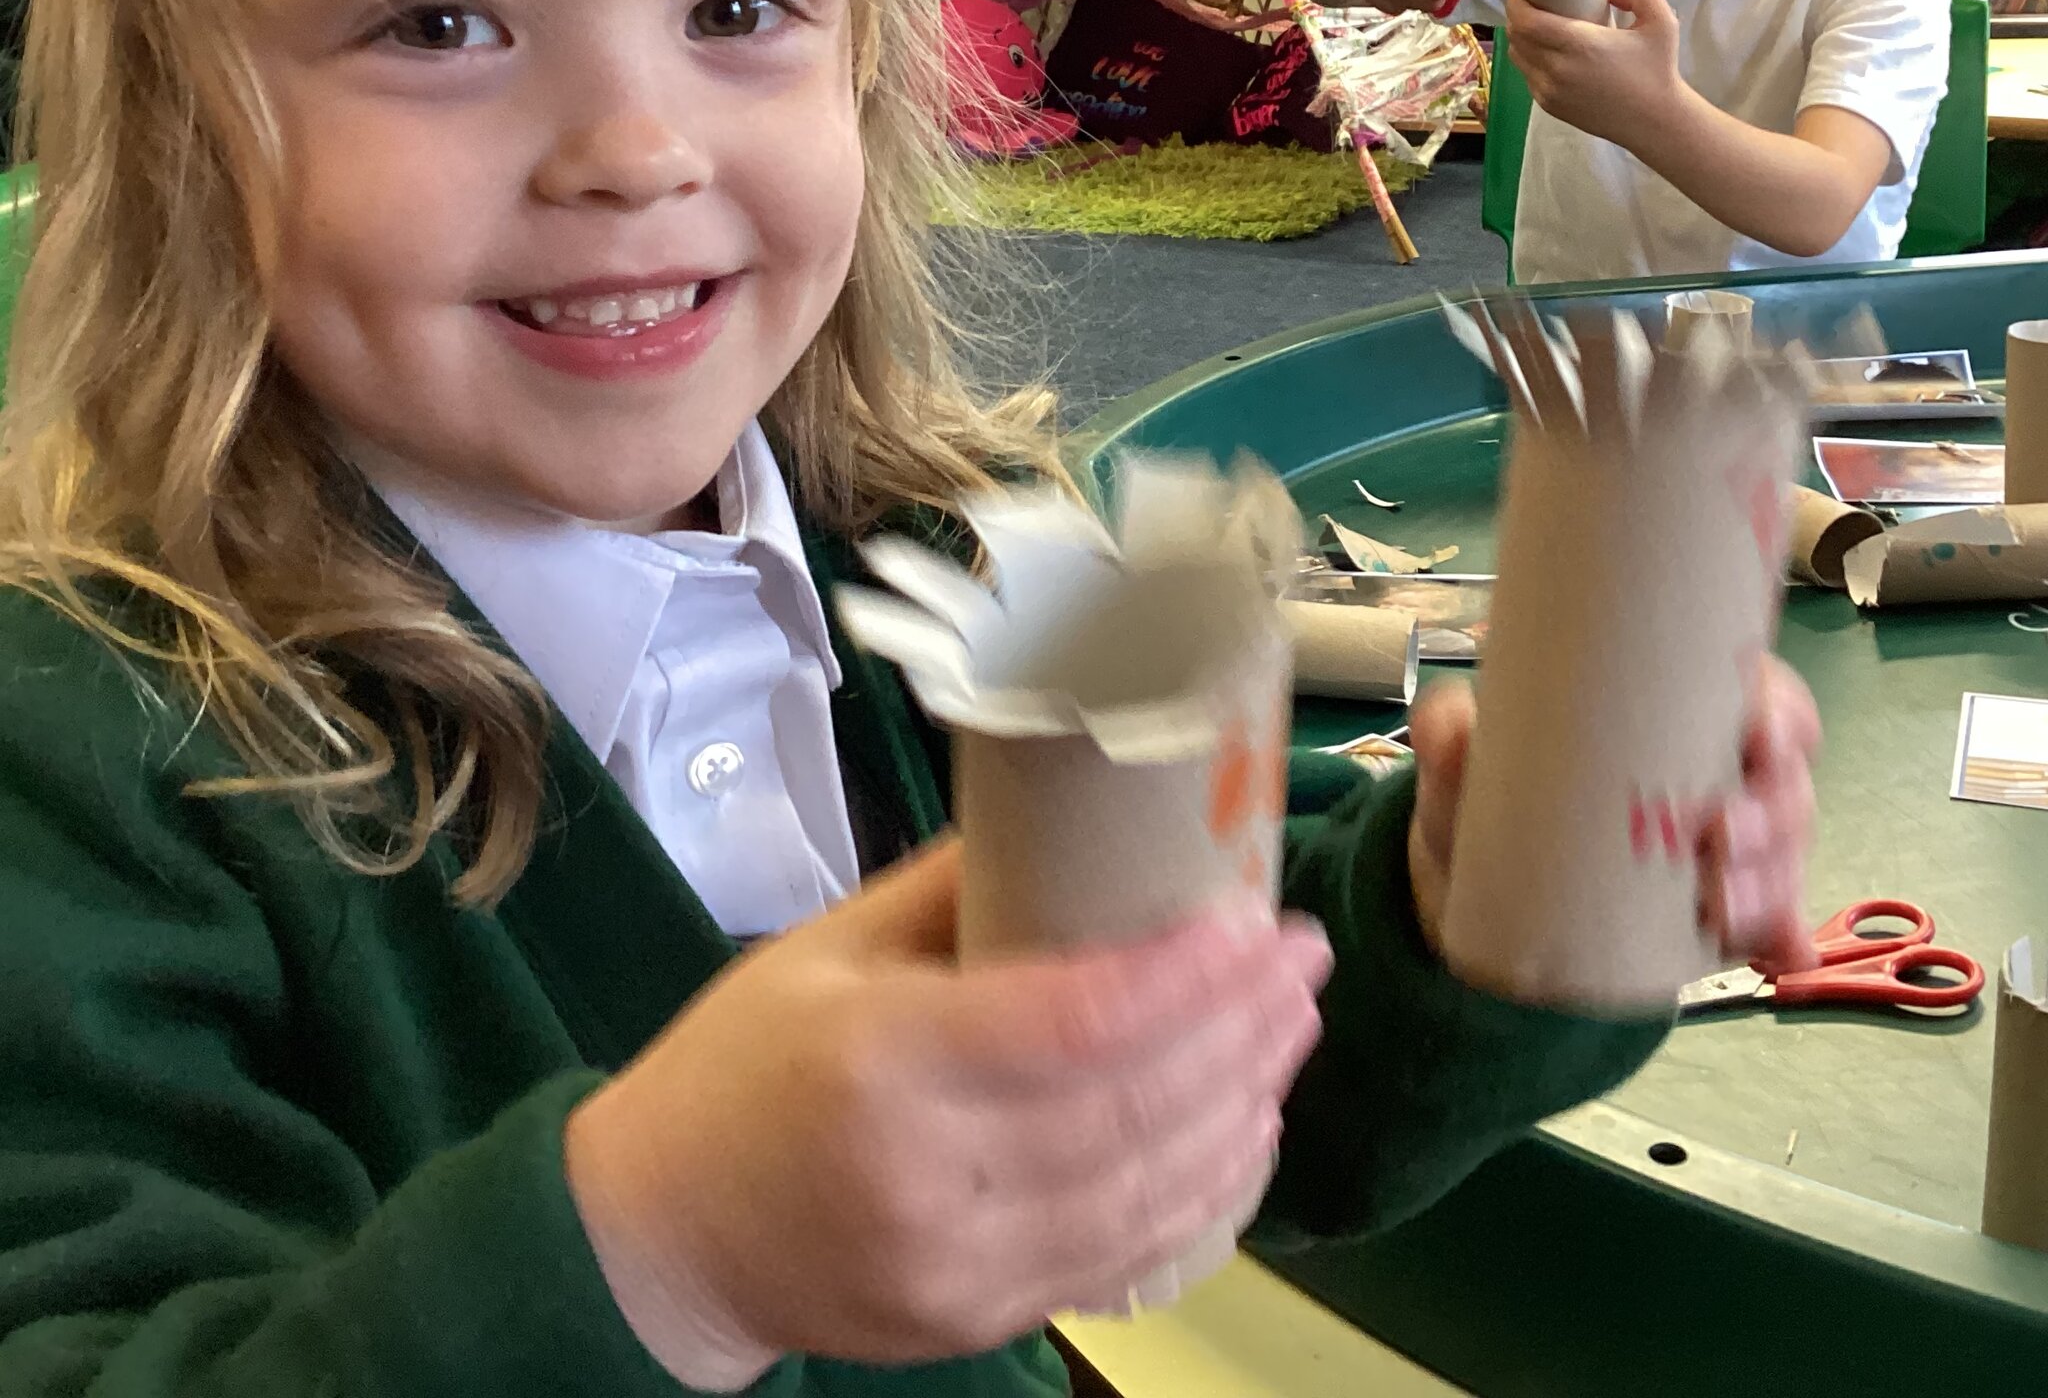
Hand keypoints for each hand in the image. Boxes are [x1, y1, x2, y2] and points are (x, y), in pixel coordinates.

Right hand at [565, 837, 1334, 1386]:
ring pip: (1144, 1194)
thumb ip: (958, 888)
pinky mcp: (980, 1319)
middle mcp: (925, 1174)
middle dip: (1238, 1030)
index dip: (1181, 975)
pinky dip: (1202, 1197)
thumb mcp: (830, 946)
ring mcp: (958, 1266)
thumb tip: (1084, 819)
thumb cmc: (744, 1062)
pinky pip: (1123, 1260)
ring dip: (1239, 1109)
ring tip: (1289, 1031)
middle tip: (1301, 961)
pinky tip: (1243, 1131)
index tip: (1254, 920)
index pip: (1068, 1022)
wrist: (667, 1236)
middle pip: (1128, 1107)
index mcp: (879, 1057)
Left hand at [1406, 657, 1822, 973]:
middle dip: (1772, 808)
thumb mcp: (1461, 759)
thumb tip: (1452, 723)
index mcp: (1673, 708)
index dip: (1777, 709)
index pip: (1754, 692)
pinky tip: (1779, 953)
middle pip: (1782, 778)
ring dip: (1772, 878)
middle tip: (1723, 833)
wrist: (1476, 880)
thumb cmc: (1486, 791)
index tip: (1760, 736)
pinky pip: (1772, 920)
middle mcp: (1717, 770)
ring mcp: (1728, 845)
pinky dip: (1782, 936)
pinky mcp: (1723, 908)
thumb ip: (1448, 732)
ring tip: (1724, 902)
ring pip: (1783, 851)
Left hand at [1504, 0, 1685, 150]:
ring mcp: (1548, 91)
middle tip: (1534, 5)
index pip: (1525, 21)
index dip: (1516, 3)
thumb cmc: (1657, 70)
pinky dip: (1530, 60)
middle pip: (1516, 37)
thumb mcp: (1662, 21)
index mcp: (1578, 44)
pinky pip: (1528, 76)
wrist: (1654, 121)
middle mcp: (1556, 69)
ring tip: (1538, 28)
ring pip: (1518, 57)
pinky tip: (1546, 54)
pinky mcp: (1549, 106)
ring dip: (1521, 39)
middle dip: (1518, 17)